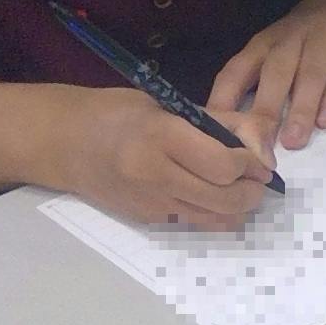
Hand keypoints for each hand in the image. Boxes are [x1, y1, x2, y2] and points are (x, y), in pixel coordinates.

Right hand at [54, 89, 280, 230]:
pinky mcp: (148, 219)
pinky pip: (194, 220)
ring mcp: (151, 202)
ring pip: (216, 219)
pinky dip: (212, 211)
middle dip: (253, 192)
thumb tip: (261, 149)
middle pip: (226, 199)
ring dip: (239, 208)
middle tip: (258, 180)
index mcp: (161, 137)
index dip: (251, 165)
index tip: (259, 161)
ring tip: (241, 189)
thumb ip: (217, 123)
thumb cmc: (118, 114)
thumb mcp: (168, 104)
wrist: (64, 143)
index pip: (223, 164)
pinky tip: (209, 193)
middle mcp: (155, 174)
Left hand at [212, 0, 325, 147]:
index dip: (223, 101)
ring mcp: (321, 38)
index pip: (235, 72)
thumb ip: (262, 83)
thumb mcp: (278, 49)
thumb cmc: (307, 35)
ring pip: (309, 74)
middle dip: (264, 110)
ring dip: (300, 109)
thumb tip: (243, 133)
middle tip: (258, 145)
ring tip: (294, 141)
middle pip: (274, 73)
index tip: (217, 135)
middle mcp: (288, 39)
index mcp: (262, 45)